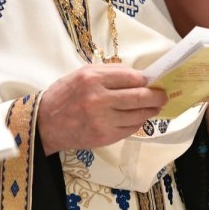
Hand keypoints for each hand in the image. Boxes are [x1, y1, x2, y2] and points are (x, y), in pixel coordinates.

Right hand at [37, 64, 166, 154]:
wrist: (45, 124)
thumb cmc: (64, 95)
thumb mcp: (82, 74)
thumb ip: (109, 73)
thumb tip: (137, 76)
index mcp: (93, 78)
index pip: (131, 77)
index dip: (146, 79)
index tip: (153, 81)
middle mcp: (99, 98)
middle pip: (139, 96)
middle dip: (156, 96)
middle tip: (163, 96)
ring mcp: (103, 119)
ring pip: (138, 114)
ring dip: (150, 110)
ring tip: (155, 107)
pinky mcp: (105, 136)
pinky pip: (130, 128)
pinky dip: (138, 122)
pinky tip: (139, 117)